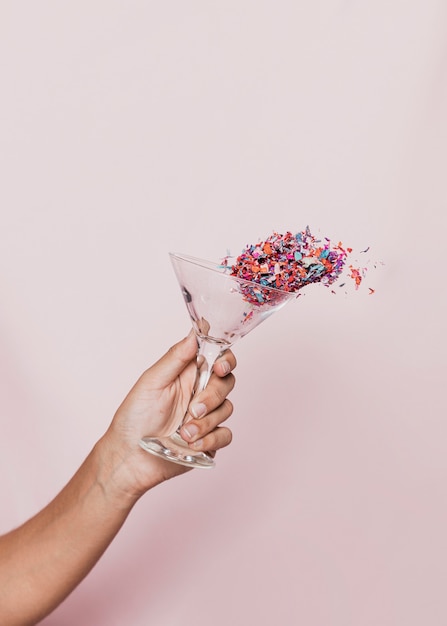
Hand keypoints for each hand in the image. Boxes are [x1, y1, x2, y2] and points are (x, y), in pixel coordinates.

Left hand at [100, 332, 235, 497]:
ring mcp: (206, 417)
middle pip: (226, 383)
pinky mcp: (209, 440)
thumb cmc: (134, 418)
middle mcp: (199, 392)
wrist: (128, 458)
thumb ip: (176, 357)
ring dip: (206, 422)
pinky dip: (211, 439)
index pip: (217, 358)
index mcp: (187, 374)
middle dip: (212, 396)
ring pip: (226, 409)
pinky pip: (225, 435)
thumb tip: (195, 333)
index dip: (225, 360)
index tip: (220, 367)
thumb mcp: (152, 382)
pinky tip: (192, 444)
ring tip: (184, 432)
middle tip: (193, 409)